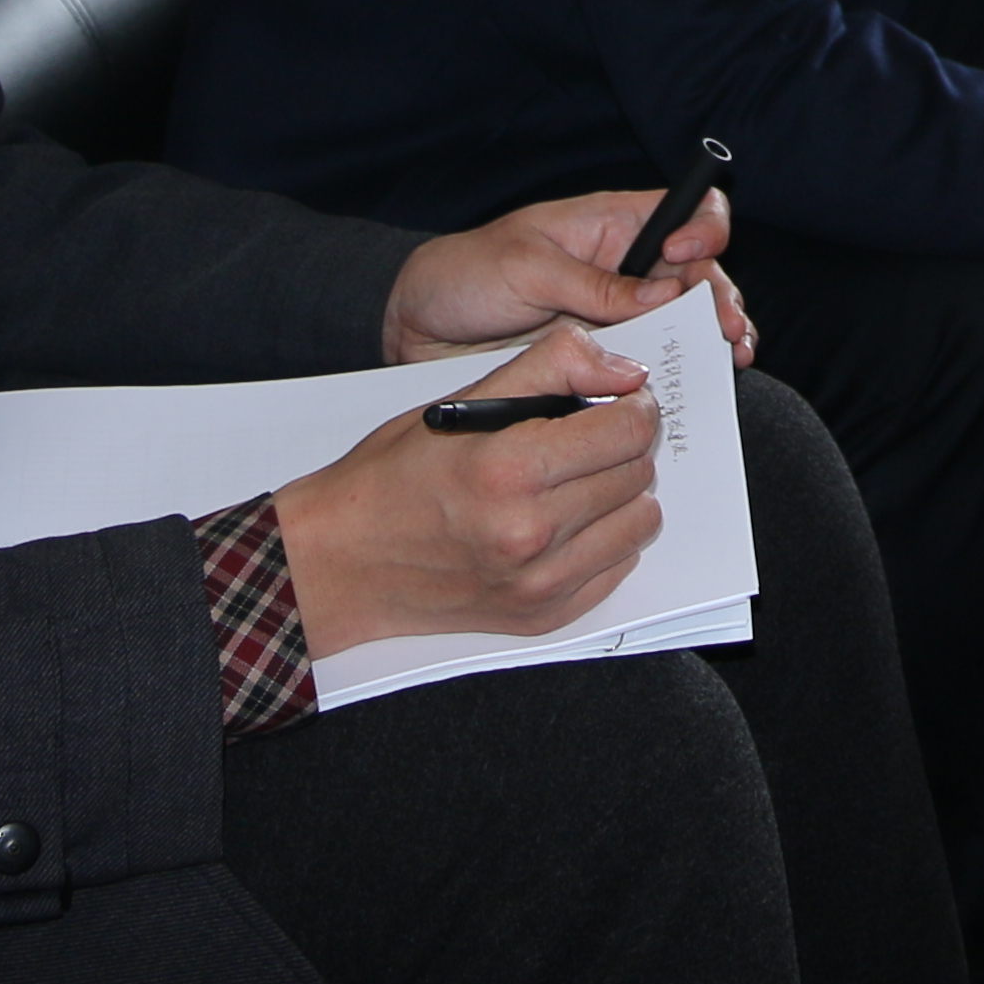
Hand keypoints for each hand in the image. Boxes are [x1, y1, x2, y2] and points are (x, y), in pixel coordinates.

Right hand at [267, 324, 663, 653]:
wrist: (345, 562)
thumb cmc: (395, 476)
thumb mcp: (462, 399)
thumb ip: (551, 366)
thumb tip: (626, 371)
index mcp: (510, 469)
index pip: (628, 431)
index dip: (633, 407)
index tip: (620, 403)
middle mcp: (530, 533)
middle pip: (638, 473)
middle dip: (624, 447)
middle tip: (590, 440)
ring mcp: (539, 583)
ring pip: (639, 523)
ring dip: (620, 495)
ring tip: (576, 482)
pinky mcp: (543, 617)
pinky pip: (617, 568)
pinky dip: (603, 541)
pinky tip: (563, 525)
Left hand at [382, 188, 752, 369]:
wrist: (417, 330)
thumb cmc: (465, 275)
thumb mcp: (526, 267)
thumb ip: (594, 283)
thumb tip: (664, 291)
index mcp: (610, 226)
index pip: (683, 210)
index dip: (702, 226)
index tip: (689, 255)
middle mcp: (625, 269)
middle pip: (700, 273)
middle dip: (722, 296)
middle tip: (728, 330)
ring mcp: (619, 318)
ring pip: (687, 322)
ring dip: (715, 338)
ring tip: (731, 357)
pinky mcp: (604, 361)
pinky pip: (652, 365)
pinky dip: (680, 375)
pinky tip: (693, 387)